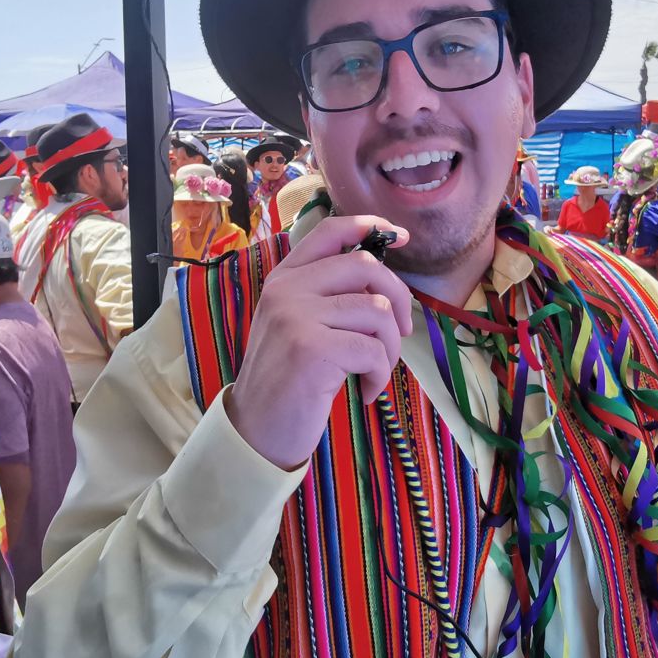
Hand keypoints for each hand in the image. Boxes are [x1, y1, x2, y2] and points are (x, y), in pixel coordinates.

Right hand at [226, 215, 412, 468]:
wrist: (256, 430)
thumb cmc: (286, 380)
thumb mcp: (296, 325)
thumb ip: (325, 295)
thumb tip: (381, 279)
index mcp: (284, 278)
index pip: (330, 231)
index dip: (370, 226)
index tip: (401, 237)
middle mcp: (287, 290)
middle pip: (366, 266)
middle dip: (398, 299)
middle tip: (402, 332)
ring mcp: (297, 316)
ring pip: (377, 310)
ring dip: (391, 347)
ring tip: (376, 371)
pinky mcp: (313, 349)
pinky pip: (373, 350)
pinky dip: (380, 374)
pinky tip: (366, 390)